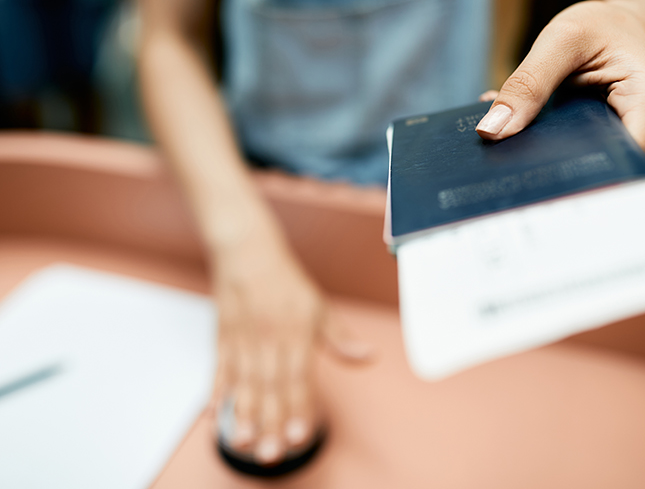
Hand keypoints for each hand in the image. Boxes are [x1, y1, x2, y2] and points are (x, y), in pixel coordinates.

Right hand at [210, 220, 371, 463]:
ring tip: (243, 443)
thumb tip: (369, 356)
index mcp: (295, 331)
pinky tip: (215, 416)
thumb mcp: (318, 306)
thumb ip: (340, 338)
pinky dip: (215, 393)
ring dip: (242, 415)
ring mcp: (242, 338)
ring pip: (242, 383)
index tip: (300, 434)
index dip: (300, 407)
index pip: (298, 376)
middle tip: (271, 454)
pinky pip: (218, 369)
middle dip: (270, 422)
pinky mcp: (222, 337)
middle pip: (269, 386)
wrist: (246, 249)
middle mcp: (268, 337)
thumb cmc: (284, 280)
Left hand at [476, 0, 644, 169]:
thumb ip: (527, 84)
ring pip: (600, 173)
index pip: (620, 162)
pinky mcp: (632, 154)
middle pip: (609, 174)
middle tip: (511, 152)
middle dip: (559, 166)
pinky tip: (541, 134)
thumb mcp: (561, 39)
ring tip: (528, 134)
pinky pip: (596, 165)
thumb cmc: (601, 28)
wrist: (627, 28)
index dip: (576, 174)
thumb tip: (492, 132)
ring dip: (559, 158)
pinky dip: (565, 152)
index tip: (529, 173)